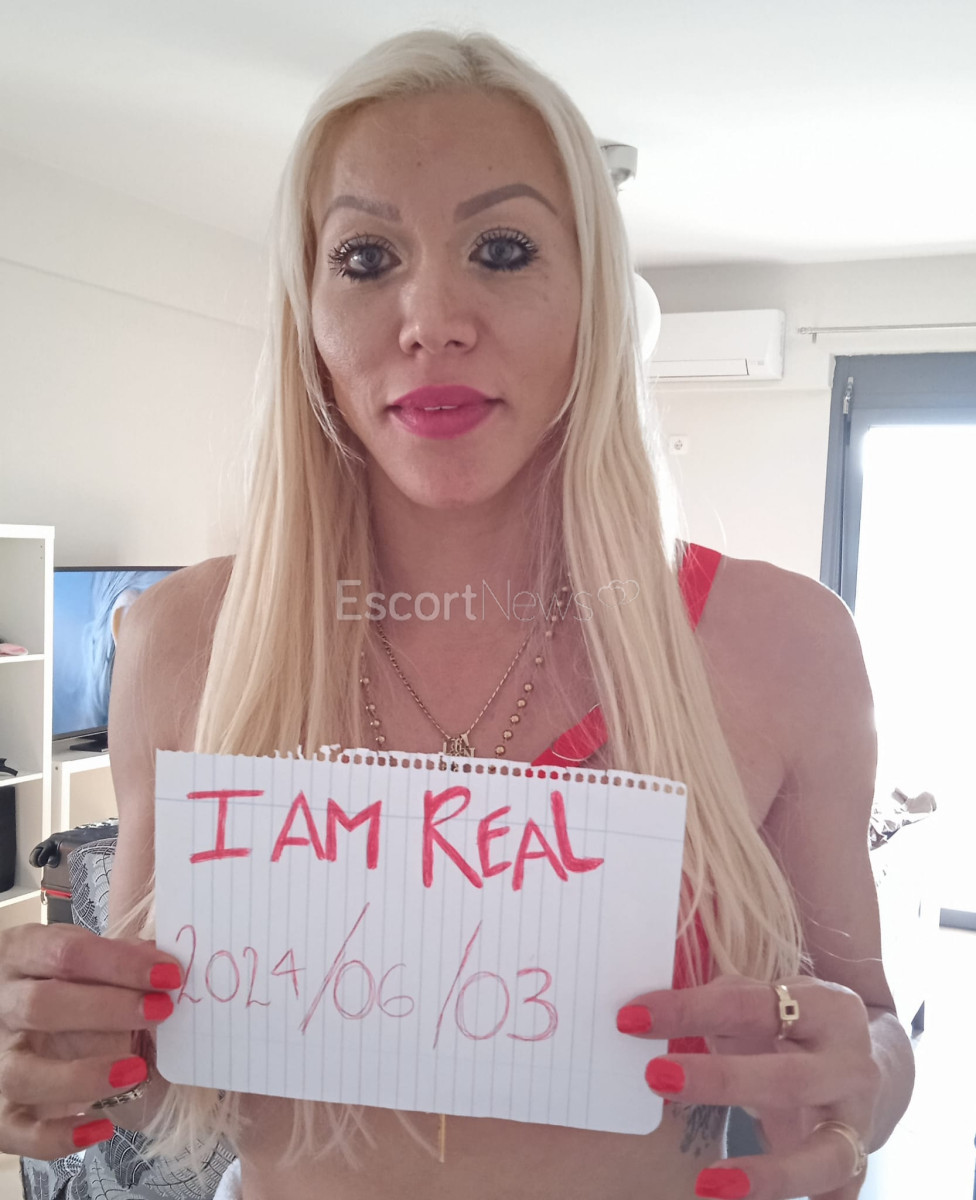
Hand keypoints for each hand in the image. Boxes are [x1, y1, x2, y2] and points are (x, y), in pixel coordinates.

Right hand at [0, 922, 181, 1157]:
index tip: (168, 974)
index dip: (120, 963)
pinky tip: (100, 1129)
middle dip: (106, 1009)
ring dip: (81, 1076)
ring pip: (21, 1073)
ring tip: (136, 1071)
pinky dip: (55, 1137)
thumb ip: (120, 956)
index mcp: (22, 956)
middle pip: (41, 1006)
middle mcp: (1, 1006)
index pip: (66, 954)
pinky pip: (13, 1131)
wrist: (28, 1020)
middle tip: (161, 1011)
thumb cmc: (68, 980)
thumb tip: (162, 964)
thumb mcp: (87, 957)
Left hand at [617, 975, 880, 1199]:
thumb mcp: (763, 1002)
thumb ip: (716, 1003)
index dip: (690, 1009)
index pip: (750, 1004)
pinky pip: (836, 1193)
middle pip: (789, 1077)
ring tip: (709, 1183)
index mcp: (825, 1007)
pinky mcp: (858, 1164)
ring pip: (825, 1153)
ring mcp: (858, 1120)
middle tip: (656, 1077)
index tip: (632, 1018)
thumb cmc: (792, 1026)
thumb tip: (646, 1012)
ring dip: (769, 1173)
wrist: (867, 1062)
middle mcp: (850, 1065)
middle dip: (722, 1080)